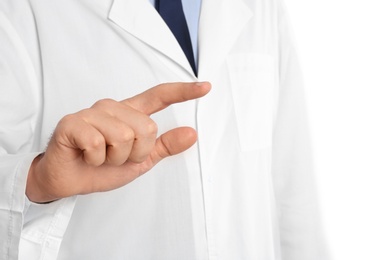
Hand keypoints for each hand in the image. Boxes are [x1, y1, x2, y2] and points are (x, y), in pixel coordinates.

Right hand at [26, 82, 210, 202]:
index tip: (205, 87)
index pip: (159, 97)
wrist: (69, 180)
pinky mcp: (73, 122)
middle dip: (135, 153)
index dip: (183, 92)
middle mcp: (113, 107)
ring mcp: (92, 113)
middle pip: (146, 128)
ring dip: (114, 158)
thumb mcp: (140, 160)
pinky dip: (95, 159)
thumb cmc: (103, 167)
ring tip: (101, 157)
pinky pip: (98, 144)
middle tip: (116, 157)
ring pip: (124, 136)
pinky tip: (86, 156)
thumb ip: (164, 146)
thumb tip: (191, 134)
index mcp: (130, 114)